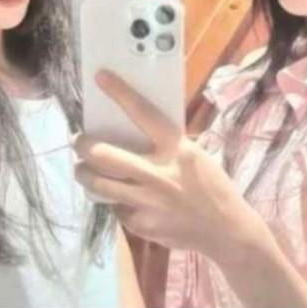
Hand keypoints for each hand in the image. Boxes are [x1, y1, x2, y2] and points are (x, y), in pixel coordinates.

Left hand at [75, 70, 257, 260]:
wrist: (227, 231)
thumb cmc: (211, 184)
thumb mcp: (193, 154)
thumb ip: (165, 144)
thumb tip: (129, 129)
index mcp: (176, 148)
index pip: (143, 113)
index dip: (119, 93)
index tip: (100, 77)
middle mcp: (158, 173)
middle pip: (104, 155)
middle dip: (83, 145)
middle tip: (79, 141)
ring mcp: (148, 202)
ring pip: (98, 184)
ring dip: (84, 173)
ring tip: (82, 168)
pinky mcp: (142, 225)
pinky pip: (115, 207)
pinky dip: (112, 199)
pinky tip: (118, 196)